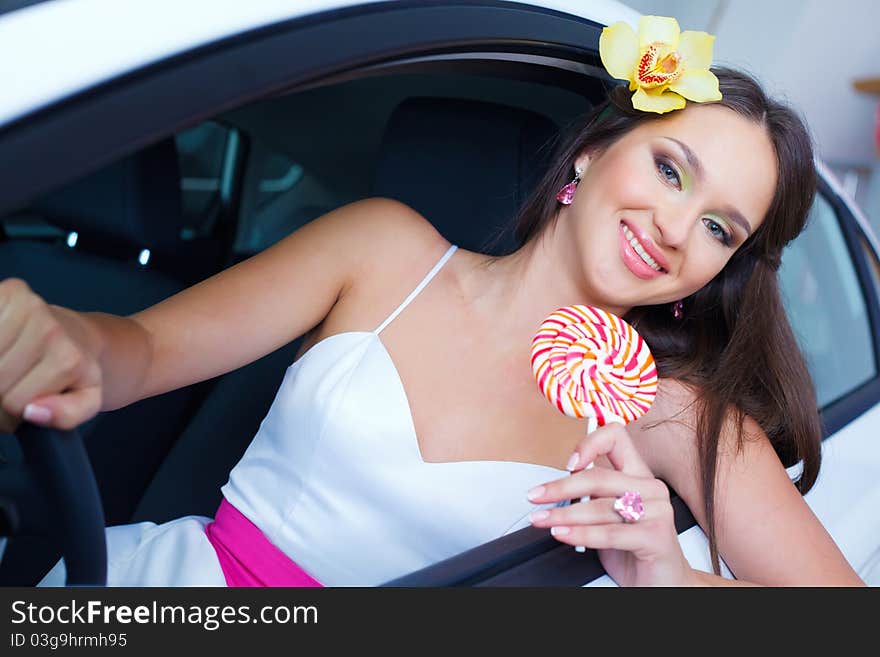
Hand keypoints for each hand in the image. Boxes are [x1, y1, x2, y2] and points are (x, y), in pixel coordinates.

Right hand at [0, 278, 101, 432]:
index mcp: (66, 356)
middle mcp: (46, 324)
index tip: (21, 406)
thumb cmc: (74, 372)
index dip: (12, 414)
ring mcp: (22, 301)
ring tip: (7, 370)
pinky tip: (3, 347)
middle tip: (12, 388)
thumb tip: (33, 411)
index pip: (14, 403)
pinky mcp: (4, 291)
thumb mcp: (86, 400)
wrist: (78, 337)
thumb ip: (67, 415)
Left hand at [526, 422, 695, 585]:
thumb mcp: (608, 515)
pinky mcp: (657, 536)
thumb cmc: (632, 546)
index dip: (589, 444)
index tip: (568, 462)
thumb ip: (591, 495)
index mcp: (638, 474)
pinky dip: (581, 534)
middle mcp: (650, 487)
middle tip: (536, 496)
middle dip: (561, 487)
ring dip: (563, 514)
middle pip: (599, 476)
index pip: (616, 437)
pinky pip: (609, 533)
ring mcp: (657, 511)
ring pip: (600, 507)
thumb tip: (556, 486)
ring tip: (542, 520)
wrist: (663, 581)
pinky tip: (562, 534)